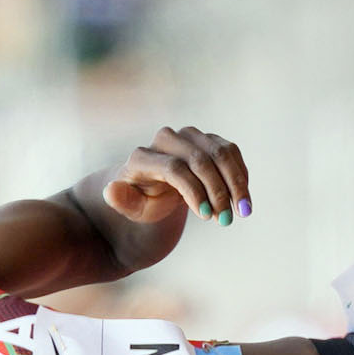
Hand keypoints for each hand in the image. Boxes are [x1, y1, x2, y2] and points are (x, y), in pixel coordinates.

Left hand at [104, 126, 250, 226]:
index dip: (194, 191)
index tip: (207, 217)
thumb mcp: (132, 207)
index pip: (174, 169)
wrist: (156, 186)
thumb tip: (111, 191)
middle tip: (227, 220)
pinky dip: (239, 175)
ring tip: (242, 212)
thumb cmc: (143, 200)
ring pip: (220, 153)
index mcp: (142, 157)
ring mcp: (188, 135)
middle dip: (218, 191)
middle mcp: (165, 139)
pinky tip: (242, 198)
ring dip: (235, 183)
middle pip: (200, 160)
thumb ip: (121, 201)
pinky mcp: (207, 138)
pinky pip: (230, 152)